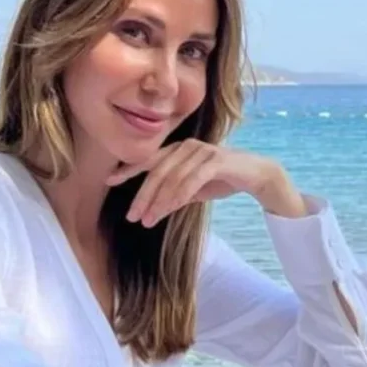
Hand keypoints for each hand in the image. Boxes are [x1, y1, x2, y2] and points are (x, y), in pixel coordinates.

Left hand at [106, 139, 305, 227]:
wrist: (257, 175)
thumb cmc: (223, 180)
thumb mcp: (193, 191)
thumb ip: (173, 197)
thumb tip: (151, 212)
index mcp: (178, 149)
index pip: (149, 160)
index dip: (128, 170)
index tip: (110, 181)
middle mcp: (186, 146)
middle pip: (157, 172)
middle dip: (142, 196)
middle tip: (131, 216)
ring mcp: (201, 151)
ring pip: (172, 178)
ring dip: (158, 201)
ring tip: (148, 221)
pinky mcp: (215, 160)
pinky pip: (190, 180)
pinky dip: (177, 196)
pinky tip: (168, 210)